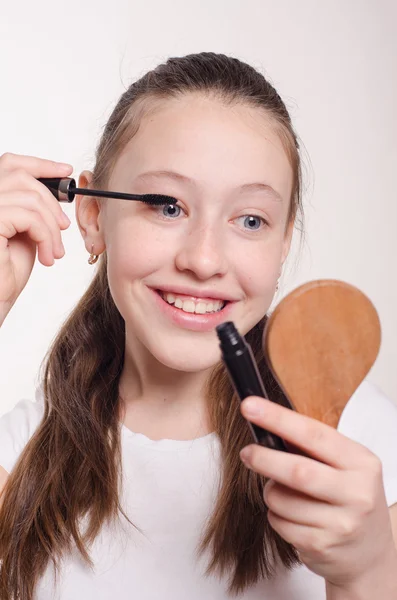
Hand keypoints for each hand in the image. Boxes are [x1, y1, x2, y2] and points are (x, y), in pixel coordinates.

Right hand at [0, 152, 71, 321]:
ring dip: (51, 227)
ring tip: (55, 252)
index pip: (9, 163)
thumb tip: (57, 189)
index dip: (40, 164)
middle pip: (22, 177)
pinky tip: (47, 257)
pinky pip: (29, 217)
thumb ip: (31, 206)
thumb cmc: (7, 269)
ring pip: (30, 199)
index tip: (66, 171)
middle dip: (51, 202)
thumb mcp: (24, 229)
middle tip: (63, 228)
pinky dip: (46, 237)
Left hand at [239, 396, 394, 586]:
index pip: (313, 434)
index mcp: (361, 462)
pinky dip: (275, 515)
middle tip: (247, 453)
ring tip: (282, 492)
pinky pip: (280, 524)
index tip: (250, 406)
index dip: (277, 418)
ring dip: (270, 492)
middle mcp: (356, 493)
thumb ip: (313, 447)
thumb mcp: (345, 466)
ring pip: (281, 499)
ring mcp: (341, 523)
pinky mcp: (323, 546)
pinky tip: (291, 516)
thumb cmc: (349, 497)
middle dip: (264, 459)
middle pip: (296, 470)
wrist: (370, 552)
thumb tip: (268, 423)